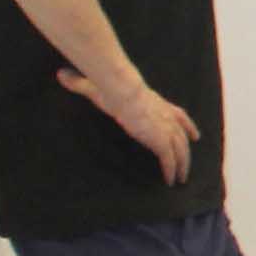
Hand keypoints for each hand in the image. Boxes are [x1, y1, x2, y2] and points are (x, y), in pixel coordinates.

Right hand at [63, 65, 196, 182]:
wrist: (122, 90)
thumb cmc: (112, 87)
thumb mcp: (97, 85)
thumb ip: (80, 82)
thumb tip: (61, 74)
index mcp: (157, 103)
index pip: (178, 115)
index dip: (187, 126)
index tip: (195, 135)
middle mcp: (165, 117)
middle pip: (182, 137)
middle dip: (187, 152)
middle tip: (188, 164)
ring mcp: (164, 128)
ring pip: (180, 151)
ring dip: (182, 165)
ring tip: (181, 179)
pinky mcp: (159, 139)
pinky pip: (169, 160)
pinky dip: (170, 170)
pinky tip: (169, 181)